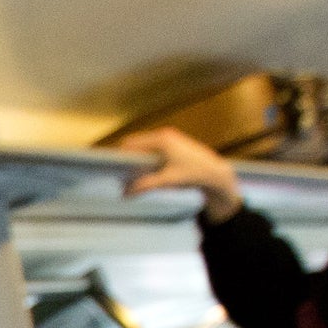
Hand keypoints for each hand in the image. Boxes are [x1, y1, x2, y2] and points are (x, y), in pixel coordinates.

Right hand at [117, 128, 243, 223]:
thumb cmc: (192, 174)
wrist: (215, 173)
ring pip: (143, 146)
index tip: (113, 169)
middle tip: (120, 175)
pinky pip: (151, 148)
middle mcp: (163, 135)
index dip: (119, 156)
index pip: (130, 143)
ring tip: (132, 175)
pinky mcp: (172, 143)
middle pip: (135, 143)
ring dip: (136, 159)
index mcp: (160, 140)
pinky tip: (145, 171)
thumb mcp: (166, 181)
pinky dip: (145, 158)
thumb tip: (124, 193)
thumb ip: (144, 185)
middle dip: (127, 158)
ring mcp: (168, 137)